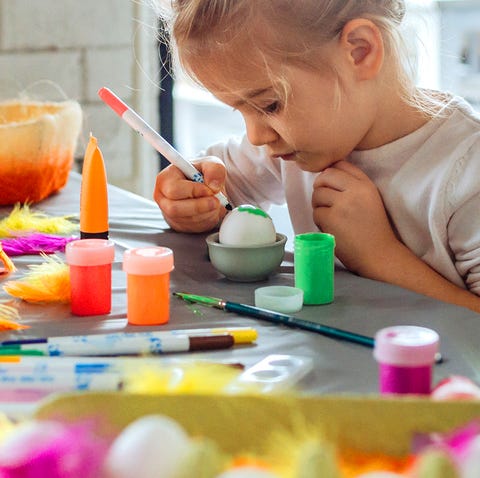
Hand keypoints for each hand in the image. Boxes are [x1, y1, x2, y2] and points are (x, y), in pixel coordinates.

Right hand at [154, 156, 228, 232]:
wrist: (203, 187)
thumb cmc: (201, 173)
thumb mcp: (210, 164)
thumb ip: (214, 169)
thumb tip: (213, 186)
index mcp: (165, 179)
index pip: (174, 189)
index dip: (194, 191)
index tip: (209, 189)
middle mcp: (163, 198)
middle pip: (175, 209)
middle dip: (200, 206)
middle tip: (216, 201)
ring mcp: (169, 214)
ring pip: (187, 220)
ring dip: (206, 213)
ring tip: (216, 203)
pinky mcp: (179, 225)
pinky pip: (194, 227)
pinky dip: (207, 220)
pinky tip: (211, 210)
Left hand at [312, 160, 398, 275]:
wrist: (379, 254)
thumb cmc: (373, 228)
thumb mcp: (371, 199)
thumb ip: (354, 183)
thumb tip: (326, 173)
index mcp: (366, 185)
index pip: (340, 165)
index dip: (330, 175)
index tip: (331, 187)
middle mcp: (355, 191)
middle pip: (324, 177)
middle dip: (320, 188)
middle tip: (325, 201)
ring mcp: (342, 205)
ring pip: (317, 195)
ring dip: (319, 206)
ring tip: (330, 216)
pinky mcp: (332, 219)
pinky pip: (316, 213)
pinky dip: (320, 221)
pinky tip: (331, 228)